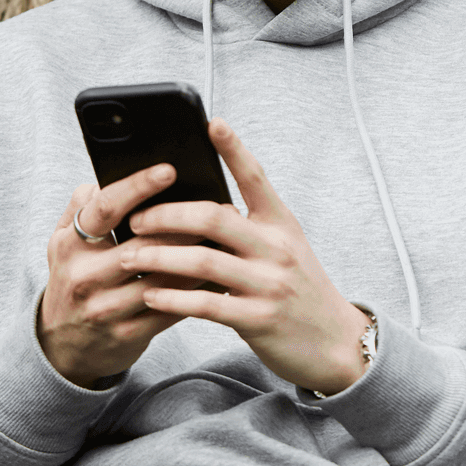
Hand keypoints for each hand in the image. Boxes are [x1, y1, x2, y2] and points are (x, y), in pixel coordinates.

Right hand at [37, 164, 206, 387]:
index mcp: (69, 244)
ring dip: (198, 258)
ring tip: (228, 239)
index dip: (137, 187)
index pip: (106, 209)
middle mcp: (84, 276)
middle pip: (143, 244)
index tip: (169, 170)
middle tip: (222, 208)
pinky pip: (171, 309)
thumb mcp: (62, 241)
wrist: (62, 346)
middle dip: (186, 225)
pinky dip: (198, 292)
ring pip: (163, 278)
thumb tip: (107, 174)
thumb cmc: (73, 278)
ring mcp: (104, 309)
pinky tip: (220, 276)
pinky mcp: (126, 335)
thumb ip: (81, 206)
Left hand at [120, 119, 372, 395]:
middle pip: (214, 218)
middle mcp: (277, 248)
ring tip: (129, 256)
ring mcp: (269, 284)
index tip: (212, 123)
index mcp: (281, 224)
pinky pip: (206, 304)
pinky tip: (151, 296)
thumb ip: (249, 228)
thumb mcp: (285, 249)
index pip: (256, 178)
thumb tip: (197, 210)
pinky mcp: (259, 319)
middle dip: (167, 216)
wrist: (336, 342)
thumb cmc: (300, 289)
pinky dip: (173, 299)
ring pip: (203, 261)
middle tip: (135, 219)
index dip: (234, 149)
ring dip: (158, 258)